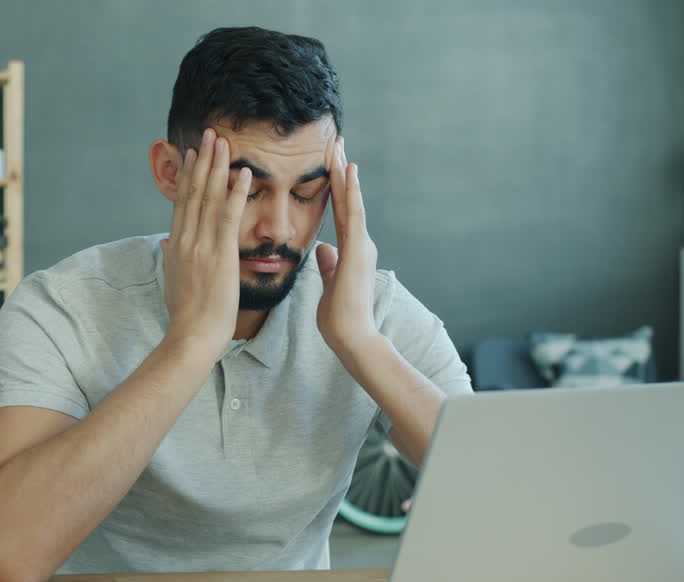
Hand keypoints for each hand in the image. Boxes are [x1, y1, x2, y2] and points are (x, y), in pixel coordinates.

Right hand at [162, 128, 251, 353]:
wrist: (192, 336)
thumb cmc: (187, 316)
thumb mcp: (173, 281)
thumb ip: (171, 258)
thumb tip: (165, 244)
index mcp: (176, 245)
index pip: (183, 202)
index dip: (189, 175)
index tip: (193, 153)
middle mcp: (186, 239)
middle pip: (194, 192)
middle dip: (203, 161)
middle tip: (210, 134)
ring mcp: (202, 245)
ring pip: (210, 197)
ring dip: (218, 167)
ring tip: (224, 142)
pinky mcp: (221, 254)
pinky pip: (230, 216)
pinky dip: (236, 192)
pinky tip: (244, 173)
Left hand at [315, 136, 379, 357]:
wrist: (351, 336)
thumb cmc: (340, 317)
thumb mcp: (330, 283)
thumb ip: (329, 264)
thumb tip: (323, 249)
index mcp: (350, 250)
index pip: (339, 211)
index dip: (334, 187)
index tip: (329, 164)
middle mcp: (359, 243)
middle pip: (346, 199)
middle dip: (340, 171)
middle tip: (335, 142)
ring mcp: (361, 244)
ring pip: (351, 200)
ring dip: (345, 173)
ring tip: (340, 147)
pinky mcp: (358, 250)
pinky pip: (354, 214)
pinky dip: (351, 192)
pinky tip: (349, 170)